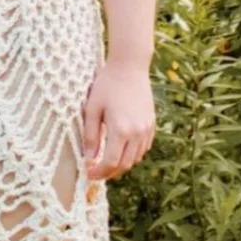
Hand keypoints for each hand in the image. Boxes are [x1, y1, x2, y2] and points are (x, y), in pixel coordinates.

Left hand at [82, 57, 155, 181]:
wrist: (130, 66)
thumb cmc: (107, 85)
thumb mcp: (92, 108)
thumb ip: (90, 136)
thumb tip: (88, 159)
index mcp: (120, 130)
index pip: (111, 163)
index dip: (99, 173)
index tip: (88, 174)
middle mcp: (137, 133)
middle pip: (125, 165)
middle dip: (110, 173)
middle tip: (96, 172)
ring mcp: (147, 129)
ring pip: (135, 158)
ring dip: (121, 164)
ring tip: (107, 161)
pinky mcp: (152, 124)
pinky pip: (143, 147)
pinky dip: (132, 154)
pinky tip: (121, 149)